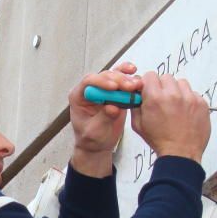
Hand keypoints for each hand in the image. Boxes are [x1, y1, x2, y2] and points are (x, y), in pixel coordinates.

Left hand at [68, 62, 141, 176]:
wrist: (98, 143)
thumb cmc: (91, 138)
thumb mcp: (95, 132)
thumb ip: (103, 118)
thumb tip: (113, 107)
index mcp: (79, 97)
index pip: (88, 82)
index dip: (102, 82)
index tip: (114, 87)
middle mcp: (91, 89)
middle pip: (104, 77)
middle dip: (118, 80)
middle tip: (130, 87)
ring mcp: (103, 89)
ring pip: (114, 76)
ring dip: (126, 78)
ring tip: (137, 84)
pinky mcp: (115, 91)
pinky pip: (121, 80)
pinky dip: (129, 76)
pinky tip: (135, 73)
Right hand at [130, 73, 209, 163]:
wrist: (181, 153)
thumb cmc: (161, 141)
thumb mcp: (138, 125)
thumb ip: (135, 106)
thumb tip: (135, 95)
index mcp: (155, 98)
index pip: (150, 75)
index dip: (148, 83)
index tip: (149, 89)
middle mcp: (173, 95)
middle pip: (166, 77)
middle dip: (162, 86)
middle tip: (162, 99)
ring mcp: (189, 98)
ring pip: (181, 83)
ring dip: (176, 91)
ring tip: (175, 105)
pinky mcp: (201, 103)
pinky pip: (193, 93)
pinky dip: (188, 100)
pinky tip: (184, 112)